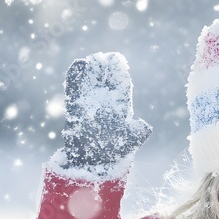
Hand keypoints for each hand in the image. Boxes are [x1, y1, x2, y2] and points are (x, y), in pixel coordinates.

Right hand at [62, 52, 151, 170]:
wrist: (93, 162)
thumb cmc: (113, 152)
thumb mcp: (130, 142)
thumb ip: (138, 133)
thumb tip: (144, 125)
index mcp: (120, 105)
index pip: (120, 84)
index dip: (118, 70)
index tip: (116, 59)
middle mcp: (104, 101)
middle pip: (104, 79)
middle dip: (103, 67)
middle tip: (101, 57)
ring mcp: (89, 103)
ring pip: (89, 82)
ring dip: (89, 71)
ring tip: (89, 61)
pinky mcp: (74, 108)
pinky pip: (74, 90)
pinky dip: (75, 78)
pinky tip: (77, 66)